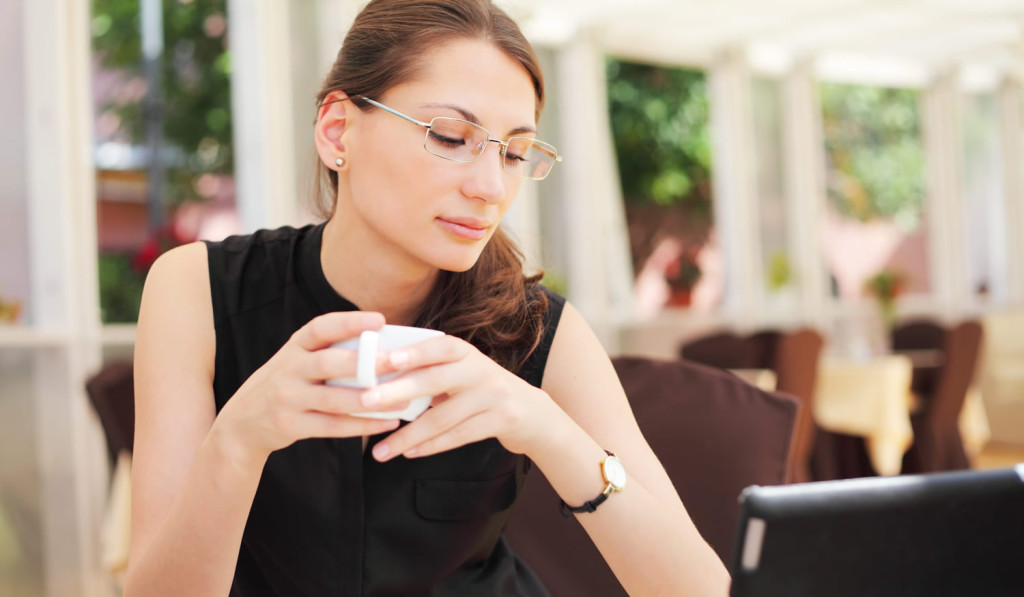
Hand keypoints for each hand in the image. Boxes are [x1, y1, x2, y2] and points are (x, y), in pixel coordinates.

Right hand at [213, 311, 403, 466]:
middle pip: (329, 363)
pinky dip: (361, 425)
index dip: (349, 322)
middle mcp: (288, 370)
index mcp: (293, 348)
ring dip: (370, 401)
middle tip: (397, 361)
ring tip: (401, 400)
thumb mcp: (294, 362)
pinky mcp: (290, 425)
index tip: (379, 320)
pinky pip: (331, 426)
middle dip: (365, 362)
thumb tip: (380, 345)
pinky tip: (385, 423)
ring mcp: (287, 398)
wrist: (240, 425)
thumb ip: (326, 353)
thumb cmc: (284, 386)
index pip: (320, 328)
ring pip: (333, 399)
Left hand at [359, 335, 564, 461]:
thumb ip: (432, 372)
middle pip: (435, 380)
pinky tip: (408, 453)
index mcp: (467, 353)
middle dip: (397, 391)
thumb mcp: (462, 373)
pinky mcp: (502, 421)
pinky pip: (459, 436)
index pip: (439, 346)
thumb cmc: (481, 390)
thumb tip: (379, 378)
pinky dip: (431, 446)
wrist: (532, 412)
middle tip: (365, 402)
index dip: (414, 351)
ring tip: (379, 451)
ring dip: (407, 436)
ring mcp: (494, 396)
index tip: (387, 359)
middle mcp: (481, 370)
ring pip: (443, 418)